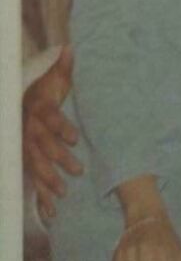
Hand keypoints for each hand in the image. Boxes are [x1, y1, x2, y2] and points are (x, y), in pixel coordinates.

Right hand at [22, 46, 82, 216]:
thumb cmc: (46, 89)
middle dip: (58, 158)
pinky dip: (39, 196)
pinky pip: (31, 179)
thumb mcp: (55, 77)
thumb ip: (65, 67)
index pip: (50, 118)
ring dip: (47, 180)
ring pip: (34, 165)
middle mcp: (29, 129)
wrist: (23, 101)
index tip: (75, 136)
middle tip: (78, 170)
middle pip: (42, 145)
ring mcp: (26, 146)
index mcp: (39, 108)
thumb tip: (71, 48)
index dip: (60, 127)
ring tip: (62, 193)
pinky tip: (50, 212)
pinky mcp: (26, 160)